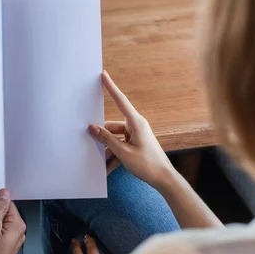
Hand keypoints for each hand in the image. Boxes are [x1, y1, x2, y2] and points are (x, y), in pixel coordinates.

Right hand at [89, 71, 174, 189]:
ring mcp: (136, 135)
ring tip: (101, 164)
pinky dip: (114, 157)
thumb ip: (107, 139)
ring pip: (115, 139)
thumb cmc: (147, 164)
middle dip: (102, 137)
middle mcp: (136, 126)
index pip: (120, 101)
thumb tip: (92, 127)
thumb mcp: (123, 152)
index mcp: (136, 123)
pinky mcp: (135, 144)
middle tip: (90, 141)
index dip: (111, 87)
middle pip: (112, 126)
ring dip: (108, 151)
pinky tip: (107, 170)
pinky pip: (120, 147)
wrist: (164, 179)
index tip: (103, 75)